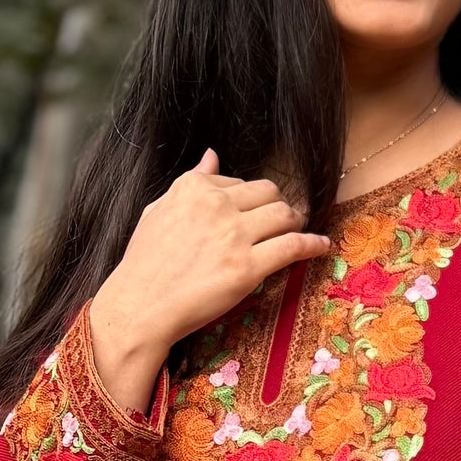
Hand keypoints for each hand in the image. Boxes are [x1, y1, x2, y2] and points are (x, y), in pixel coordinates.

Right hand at [88, 151, 332, 415]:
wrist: (139, 306)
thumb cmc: (144, 263)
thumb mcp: (159, 209)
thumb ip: (192, 181)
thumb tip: (212, 154)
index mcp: (194, 187)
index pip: (241, 181)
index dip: (250, 199)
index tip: (254, 213)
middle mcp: (216, 205)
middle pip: (269, 193)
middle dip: (277, 206)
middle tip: (280, 222)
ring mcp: (234, 236)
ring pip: (284, 215)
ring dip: (294, 223)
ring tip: (295, 233)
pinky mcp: (247, 268)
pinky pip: (293, 246)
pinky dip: (312, 244)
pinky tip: (321, 245)